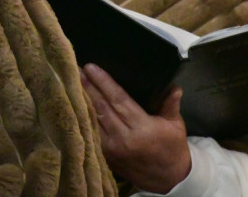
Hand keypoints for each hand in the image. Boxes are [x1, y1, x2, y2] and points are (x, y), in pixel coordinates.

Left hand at [81, 63, 190, 192]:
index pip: (118, 100)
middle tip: (76, 68)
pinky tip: (75, 105)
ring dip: (81, 101)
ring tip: (71, 83)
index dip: (104, 82)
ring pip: (92, 120)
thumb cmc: (172, 147)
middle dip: (88, 87)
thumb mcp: (175, 125)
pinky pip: (91, 134)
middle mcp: (125, 138)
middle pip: (101, 107)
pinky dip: (83, 118)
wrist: (168, 179)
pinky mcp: (106, 157)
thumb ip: (171, 104)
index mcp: (143, 128)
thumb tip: (174, 86)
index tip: (91, 67)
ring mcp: (112, 149)